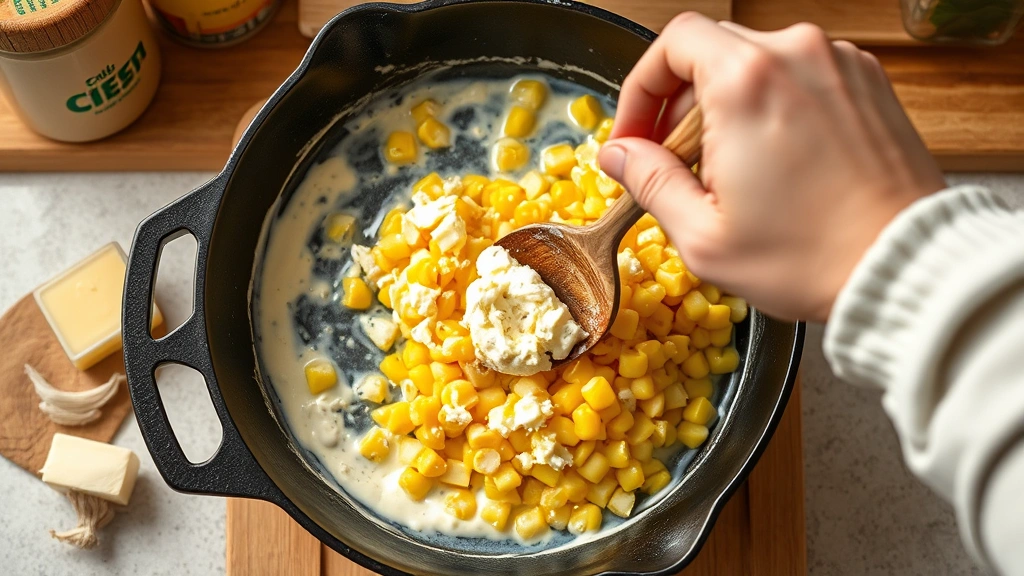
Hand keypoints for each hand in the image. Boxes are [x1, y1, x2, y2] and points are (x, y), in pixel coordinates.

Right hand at [598, 14, 945, 321]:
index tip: (637, 134)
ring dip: (729, 104)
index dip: (642, 89)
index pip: (671, 44)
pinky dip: (775, 106)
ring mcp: (838, 64)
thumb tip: (617, 155)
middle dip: (681, 102)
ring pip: (758, 62)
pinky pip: (801, 76)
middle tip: (676, 159)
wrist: (905, 267)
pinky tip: (776, 162)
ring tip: (730, 169)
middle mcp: (795, 55)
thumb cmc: (810, 257)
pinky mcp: (867, 83)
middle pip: (712, 50)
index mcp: (746, 82)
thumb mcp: (703, 234)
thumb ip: (648, 181)